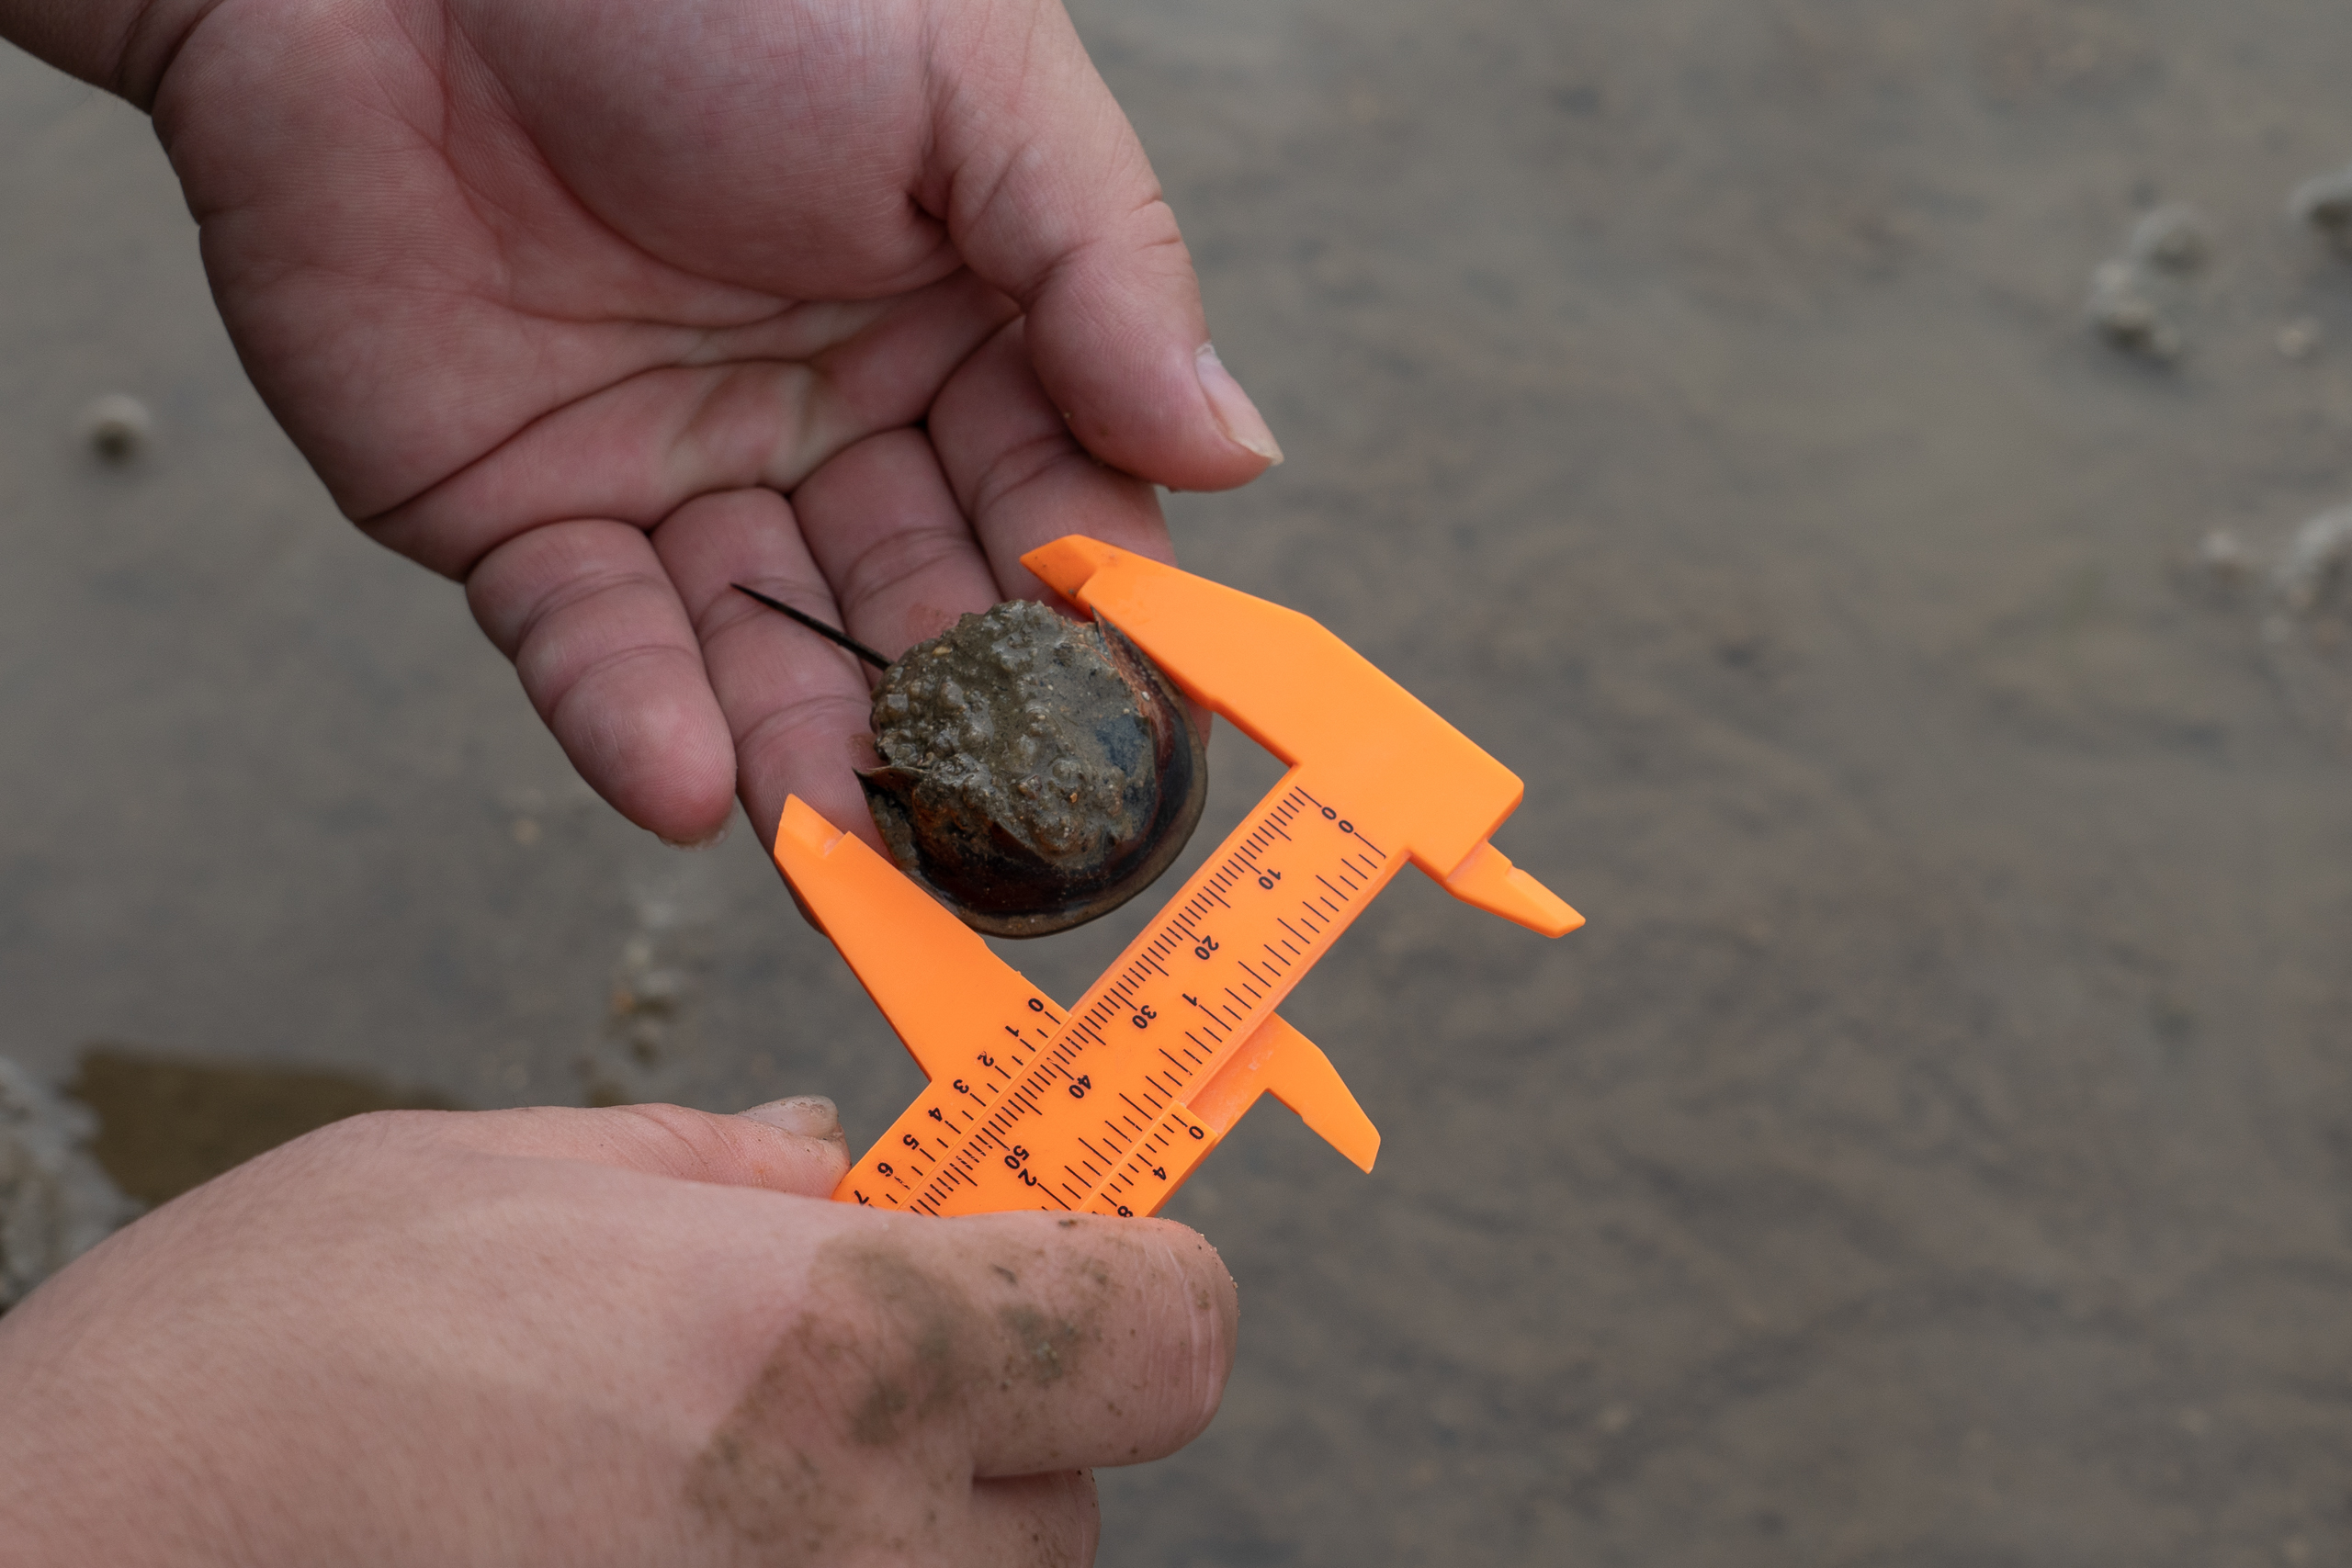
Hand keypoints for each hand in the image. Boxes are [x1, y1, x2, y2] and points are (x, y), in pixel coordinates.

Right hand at [0, 1099, 1237, 1563]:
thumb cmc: (252, 1376)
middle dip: (992, 1421)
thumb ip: (710, 1165)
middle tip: (831, 1380)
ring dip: (907, 1536)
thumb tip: (833, 1153)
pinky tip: (663, 1553)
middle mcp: (860, 1542)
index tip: (1060, 1251)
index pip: (1170, 1328)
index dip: (1130, 1280)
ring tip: (712, 1486)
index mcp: (831, 1342)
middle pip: (1081, 1486)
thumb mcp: (488, 1176)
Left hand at [119, 0, 1279, 844]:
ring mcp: (674, 474)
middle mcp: (830, 413)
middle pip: (923, 612)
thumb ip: (1107, 270)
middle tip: (1012, 856)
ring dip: (816, 767)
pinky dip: (634, 722)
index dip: (1103, 613)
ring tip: (864, 870)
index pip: (1063, 498)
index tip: (1143, 730)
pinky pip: (585, 645)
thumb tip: (1238, 453)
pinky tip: (698, 791)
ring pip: (766, 659)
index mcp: (963, 316)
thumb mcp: (968, 83)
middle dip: (967, 732)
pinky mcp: (514, 514)